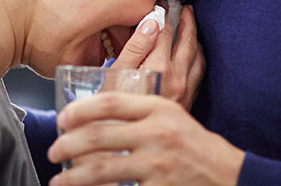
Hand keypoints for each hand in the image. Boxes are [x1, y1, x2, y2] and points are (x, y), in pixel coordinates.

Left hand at [47, 93, 244, 185]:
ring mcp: (157, 165)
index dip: (80, 110)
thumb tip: (95, 111)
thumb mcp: (171, 115)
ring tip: (60, 181)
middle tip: (55, 150)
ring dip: (74, 177)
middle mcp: (157, 134)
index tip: (62, 118)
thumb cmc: (193, 144)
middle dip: (68, 144)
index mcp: (159, 108)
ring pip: (102, 170)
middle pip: (99, 135)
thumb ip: (139, 110)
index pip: (110, 102)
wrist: (225, 175)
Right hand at [111, 6, 204, 110]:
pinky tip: (193, 55)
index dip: (162, 15)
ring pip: (198, 57)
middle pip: (188, 41)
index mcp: (158, 68)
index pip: (165, 32)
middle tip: (185, 9)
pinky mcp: (188, 102)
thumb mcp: (116, 75)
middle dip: (187, 22)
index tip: (160, 6)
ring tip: (191, 26)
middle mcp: (177, 78)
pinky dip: (198, 58)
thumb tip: (152, 22)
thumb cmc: (110, 112)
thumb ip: (135, 47)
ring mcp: (185, 91)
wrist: (123, 148)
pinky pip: (199, 73)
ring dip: (195, 39)